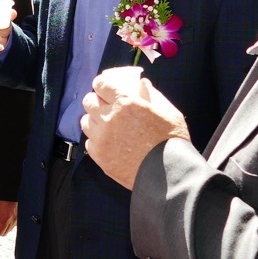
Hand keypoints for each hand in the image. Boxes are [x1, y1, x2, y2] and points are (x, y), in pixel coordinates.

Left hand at [0, 197, 16, 235]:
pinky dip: (6, 221)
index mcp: (6, 218)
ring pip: (8, 228)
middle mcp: (13, 219)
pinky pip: (12, 223)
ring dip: (1, 225)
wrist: (9, 185)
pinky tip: (2, 213)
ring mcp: (17, 217)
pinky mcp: (18, 214)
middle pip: (4, 232)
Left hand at [80, 71, 189, 189]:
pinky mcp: (99, 155)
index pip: (100, 84)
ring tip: (106, 125)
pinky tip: (109, 142)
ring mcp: (101, 138)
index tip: (105, 88)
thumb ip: (152, 95)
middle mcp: (108, 118)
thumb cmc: (171, 140)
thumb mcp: (169, 112)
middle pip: (89, 101)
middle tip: (106, 106)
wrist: (168, 175)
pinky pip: (89, 141)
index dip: (102, 85)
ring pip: (85, 121)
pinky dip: (96, 139)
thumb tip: (141, 83)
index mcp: (125, 103)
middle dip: (96, 100)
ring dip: (94, 120)